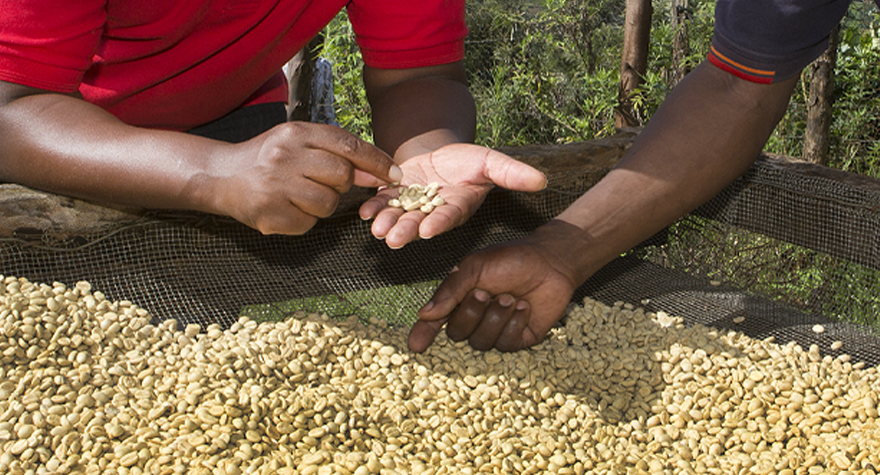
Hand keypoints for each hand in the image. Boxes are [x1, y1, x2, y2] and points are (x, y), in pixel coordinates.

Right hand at [202, 122, 401, 234]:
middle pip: (342, 176)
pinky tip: (286, 206)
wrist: (221, 175)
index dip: (376, 161)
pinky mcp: (269, 214)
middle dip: (342, 184)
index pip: (348, 145)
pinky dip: (304, 218)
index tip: (395, 175)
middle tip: (322, 182)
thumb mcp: (301, 142)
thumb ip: (340, 153)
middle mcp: (285, 156)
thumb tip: (381, 173)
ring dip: (323, 203)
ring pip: (328, 203)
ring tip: (300, 194)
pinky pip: (308, 223)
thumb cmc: (270, 158)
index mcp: (296, 133)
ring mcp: (275, 186)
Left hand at [359, 143, 546, 248]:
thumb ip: (512, 173)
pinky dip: (374, 207)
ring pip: (398, 217)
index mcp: (457, 207)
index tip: (429, 229)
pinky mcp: (394, 197)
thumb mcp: (491, 162)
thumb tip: (543, 181)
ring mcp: (412, 206)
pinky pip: (382, 204)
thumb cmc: (469, 162)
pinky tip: (365, 211)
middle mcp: (433, 212)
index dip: (439, 223)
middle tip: (393, 239)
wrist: (440, 156)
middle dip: (406, 230)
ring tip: (377, 228)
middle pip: (419, 223)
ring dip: (387, 223)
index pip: (449, 217)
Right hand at [408, 220, 589, 352]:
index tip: (414, 346)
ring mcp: (496, 330)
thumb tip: (424, 315)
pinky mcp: (518, 339)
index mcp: (459, 299)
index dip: (423, 335)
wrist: (550, 262)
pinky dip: (513, 324)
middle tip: (485, 293)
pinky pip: (505, 344)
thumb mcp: (475, 267)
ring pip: (481, 342)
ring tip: (510, 297)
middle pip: (457, 333)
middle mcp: (474, 318)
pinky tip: (523, 307)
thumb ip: (451, 290)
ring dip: (495, 318)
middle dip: (470, 314)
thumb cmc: (511, 259)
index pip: (435, 322)